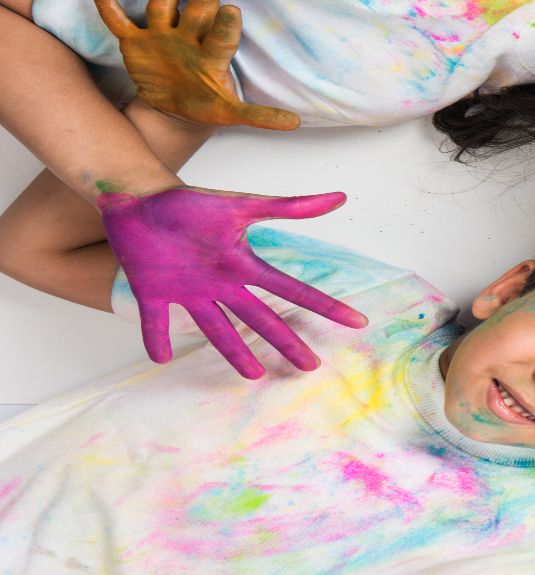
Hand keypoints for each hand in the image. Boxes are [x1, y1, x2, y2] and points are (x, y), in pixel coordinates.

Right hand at [92, 0, 299, 131]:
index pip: (222, 39)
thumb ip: (258, 115)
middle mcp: (189, 40)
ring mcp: (162, 37)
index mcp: (212, 57)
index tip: (233, 9)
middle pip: (197, 12)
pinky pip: (119, 22)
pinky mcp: (136, 42)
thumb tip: (294, 123)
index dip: (226, 26)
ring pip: (162, 6)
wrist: (174, 108)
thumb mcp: (230, 113)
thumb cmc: (205, 104)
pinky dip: (109, 8)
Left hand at [97, 187, 367, 378]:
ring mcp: (188, 291)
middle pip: (261, 319)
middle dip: (286, 344)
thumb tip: (339, 197)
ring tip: (253, 377)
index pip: (292, 291)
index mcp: (243, 265)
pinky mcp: (152, 293)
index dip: (325, 306)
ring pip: (215, 329)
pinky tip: (163, 358)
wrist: (137, 198)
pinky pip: (156, 322)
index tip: (356, 321)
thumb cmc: (188, 201)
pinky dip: (157, 339)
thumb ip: (288, 207)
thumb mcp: (241, 206)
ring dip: (234, 352)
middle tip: (310, 367)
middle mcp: (221, 283)